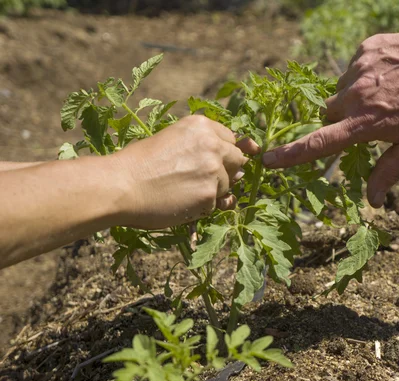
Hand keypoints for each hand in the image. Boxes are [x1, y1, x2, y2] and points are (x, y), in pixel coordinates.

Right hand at [115, 115, 259, 228]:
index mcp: (201, 126)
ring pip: (229, 184)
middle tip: (197, 178)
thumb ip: (204, 143)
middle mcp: (212, 144)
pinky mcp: (209, 195)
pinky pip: (218, 203)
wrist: (120, 186)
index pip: (231, 139)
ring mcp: (213, 170)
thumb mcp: (172, 139)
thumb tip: (250, 150)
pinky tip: (183, 202)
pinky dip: (204, 207)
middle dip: (225, 171)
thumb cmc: (140, 163)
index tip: (209, 161)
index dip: (222, 152)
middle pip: (237, 159)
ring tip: (184, 190)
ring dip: (214, 190)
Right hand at [262, 28, 398, 207]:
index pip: (319, 144)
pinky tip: (389, 75)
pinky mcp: (365, 50)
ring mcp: (359, 69)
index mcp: (366, 124)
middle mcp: (356, 96)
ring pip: (341, 92)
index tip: (269, 159)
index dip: (291, 155)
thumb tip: (372, 202)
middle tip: (371, 119)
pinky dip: (363, 76)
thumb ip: (388, 172)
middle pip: (329, 115)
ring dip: (353, 98)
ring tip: (386, 94)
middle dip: (341, 121)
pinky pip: (352, 68)